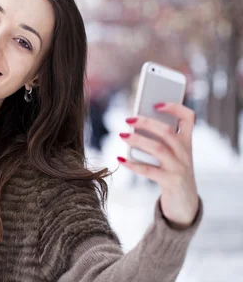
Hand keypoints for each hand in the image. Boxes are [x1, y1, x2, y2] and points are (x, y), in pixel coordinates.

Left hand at [118, 102, 198, 227]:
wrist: (185, 203)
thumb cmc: (172, 172)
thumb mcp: (171, 155)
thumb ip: (158, 139)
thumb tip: (133, 124)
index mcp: (187, 142)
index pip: (189, 118)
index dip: (175, 108)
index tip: (156, 103)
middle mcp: (185, 153)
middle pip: (168, 132)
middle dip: (147, 123)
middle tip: (128, 119)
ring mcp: (180, 168)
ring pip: (159, 149)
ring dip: (138, 140)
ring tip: (122, 135)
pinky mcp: (171, 182)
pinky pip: (150, 171)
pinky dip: (133, 164)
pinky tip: (119, 158)